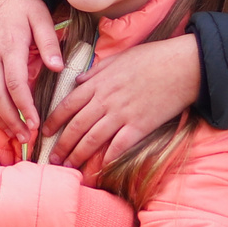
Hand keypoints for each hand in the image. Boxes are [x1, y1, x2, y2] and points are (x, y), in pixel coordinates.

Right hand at [0, 0, 60, 140]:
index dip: (24, 107)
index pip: (15, 84)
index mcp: (10, 47)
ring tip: (10, 132)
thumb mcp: (41, 17)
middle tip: (25, 137)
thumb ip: (48, 44)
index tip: (35, 124)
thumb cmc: (23, 4)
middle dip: (10, 120)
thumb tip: (58, 68)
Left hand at [45, 35, 200, 169]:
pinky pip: (119, 146)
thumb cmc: (152, 58)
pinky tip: (99, 168)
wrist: (183, 65)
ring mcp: (122, 114)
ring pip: (93, 139)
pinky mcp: (140, 126)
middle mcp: (106, 100)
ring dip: (78, 155)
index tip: (45, 133)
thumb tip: (77, 80)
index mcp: (99, 82)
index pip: (68, 104)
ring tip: (68, 167)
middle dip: (61, 145)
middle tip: (51, 159)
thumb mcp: (119, 58)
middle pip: (76, 126)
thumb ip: (96, 71)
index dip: (54, 120)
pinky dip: (107, 158)